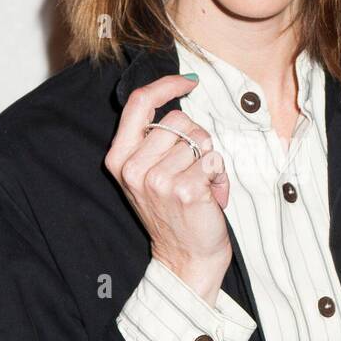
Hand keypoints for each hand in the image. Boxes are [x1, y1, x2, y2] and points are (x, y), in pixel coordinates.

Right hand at [105, 73, 232, 302]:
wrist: (184, 258)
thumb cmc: (173, 212)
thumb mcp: (148, 174)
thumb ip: (153, 140)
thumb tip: (178, 95)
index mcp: (120, 159)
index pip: (139, 103)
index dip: (166, 85)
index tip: (188, 82)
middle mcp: (134, 168)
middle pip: (179, 119)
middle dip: (197, 138)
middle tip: (194, 169)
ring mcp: (158, 180)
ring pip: (200, 139)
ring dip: (210, 160)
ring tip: (201, 186)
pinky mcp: (185, 190)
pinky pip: (214, 160)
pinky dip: (220, 176)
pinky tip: (211, 196)